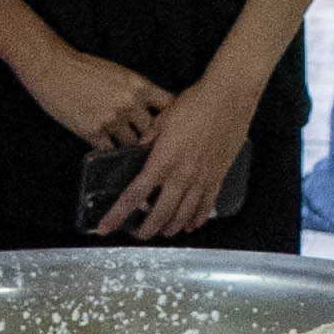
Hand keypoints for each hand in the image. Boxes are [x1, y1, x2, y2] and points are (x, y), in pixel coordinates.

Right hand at [25, 40, 174, 152]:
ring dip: (132, 150)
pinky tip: (112, 157)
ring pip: (132, 145)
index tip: (173, 125)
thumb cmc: (84, 67)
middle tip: (156, 151)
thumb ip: (136, 90)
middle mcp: (129, 104)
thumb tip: (151, 108)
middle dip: (153, 139)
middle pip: (153, 130)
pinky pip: (110, 151)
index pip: (169, 105)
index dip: (173, 117)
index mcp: (139, 85)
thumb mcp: (119, 72)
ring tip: (134, 158)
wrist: (53, 69)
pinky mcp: (93, 132)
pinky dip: (111, 154)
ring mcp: (112, 120)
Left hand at [99, 71, 265, 241]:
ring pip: (184, 216)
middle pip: (160, 214)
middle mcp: (181, 177)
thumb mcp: (161, 120)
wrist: (228, 99)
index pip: (134, 196)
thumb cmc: (193, 105)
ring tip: (163, 231)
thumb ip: (148, 140)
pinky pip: (207, 206)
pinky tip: (191, 224)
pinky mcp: (219, 177)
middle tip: (139, 234)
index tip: (106, 228)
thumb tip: (138, 151)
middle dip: (147, 229)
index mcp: (161, 162)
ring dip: (171, 228)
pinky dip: (197, 219)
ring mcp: (202, 180)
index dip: (117, 215)